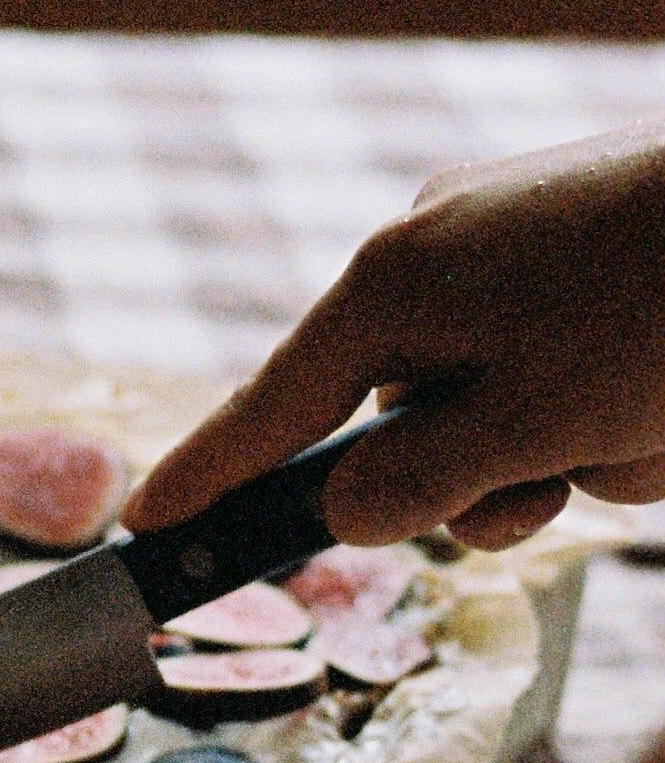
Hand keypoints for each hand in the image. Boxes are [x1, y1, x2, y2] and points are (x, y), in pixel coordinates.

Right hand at [124, 124, 664, 550]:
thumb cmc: (664, 310)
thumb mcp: (531, 427)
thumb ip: (422, 484)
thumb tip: (350, 509)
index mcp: (394, 281)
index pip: (274, 406)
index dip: (213, 476)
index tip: (150, 525)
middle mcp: (435, 247)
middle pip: (411, 423)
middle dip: (490, 478)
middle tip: (562, 486)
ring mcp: (511, 237)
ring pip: (508, 405)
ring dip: (576, 449)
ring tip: (655, 422)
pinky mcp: (581, 242)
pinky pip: (566, 362)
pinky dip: (615, 402)